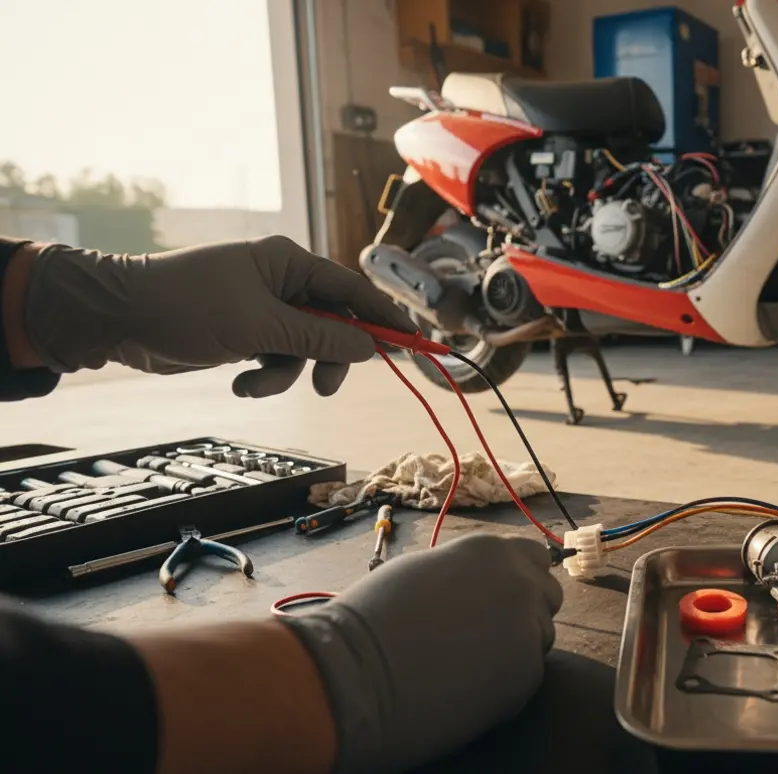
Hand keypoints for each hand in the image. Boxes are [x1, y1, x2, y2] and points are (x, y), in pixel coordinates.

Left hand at [24, 235, 414, 396]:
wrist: (118, 318)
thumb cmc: (185, 306)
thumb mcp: (261, 326)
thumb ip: (320, 336)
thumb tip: (370, 345)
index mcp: (288, 262)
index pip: (353, 289)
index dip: (385, 318)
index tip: (415, 344)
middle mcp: (280, 282)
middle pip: (333, 323)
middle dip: (328, 357)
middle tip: (324, 386)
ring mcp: (262, 309)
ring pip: (304, 348)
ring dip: (285, 374)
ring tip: (254, 383)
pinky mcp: (245, 333)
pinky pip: (276, 359)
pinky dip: (263, 376)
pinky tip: (239, 381)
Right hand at [281, 533, 563, 773]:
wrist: (357, 671)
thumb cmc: (375, 617)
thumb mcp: (428, 570)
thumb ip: (471, 573)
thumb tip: (485, 584)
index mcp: (493, 551)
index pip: (536, 558)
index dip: (520, 579)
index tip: (503, 596)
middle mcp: (520, 583)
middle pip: (548, 597)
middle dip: (525, 612)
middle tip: (486, 634)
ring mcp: (527, 629)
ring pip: (540, 639)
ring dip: (516, 649)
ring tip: (466, 662)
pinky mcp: (525, 676)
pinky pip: (527, 677)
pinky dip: (506, 684)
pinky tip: (464, 686)